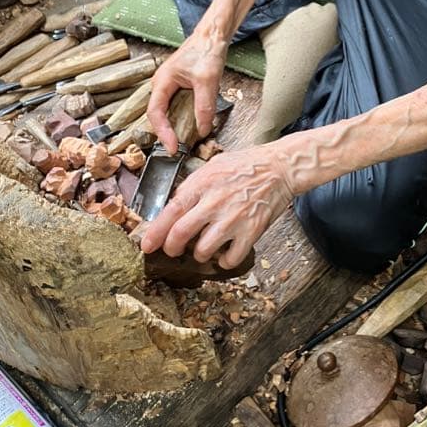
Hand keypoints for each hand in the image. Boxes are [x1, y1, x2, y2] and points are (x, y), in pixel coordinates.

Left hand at [140, 144, 293, 268]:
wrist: (279, 168)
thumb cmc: (246, 165)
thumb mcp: (212, 166)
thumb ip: (192, 186)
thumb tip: (174, 206)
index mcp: (202, 185)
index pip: (170, 212)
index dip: (155, 232)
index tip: (147, 245)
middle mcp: (214, 203)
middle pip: (181, 234)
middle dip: (172, 248)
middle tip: (173, 251)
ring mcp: (233, 219)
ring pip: (203, 251)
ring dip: (199, 255)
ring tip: (204, 248)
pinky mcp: (251, 232)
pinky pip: (230, 259)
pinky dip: (224, 261)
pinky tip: (225, 253)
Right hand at [148, 30, 226, 152]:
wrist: (213, 36)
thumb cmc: (206, 51)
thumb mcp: (207, 81)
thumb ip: (204, 106)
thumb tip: (203, 129)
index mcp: (162, 82)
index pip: (155, 113)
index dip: (162, 133)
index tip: (173, 147)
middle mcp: (162, 85)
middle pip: (158, 115)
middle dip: (166, 133)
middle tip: (178, 149)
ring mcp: (170, 86)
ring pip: (168, 112)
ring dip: (175, 127)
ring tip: (184, 142)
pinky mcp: (180, 87)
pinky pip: (177, 108)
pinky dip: (183, 119)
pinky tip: (192, 126)